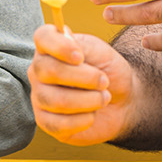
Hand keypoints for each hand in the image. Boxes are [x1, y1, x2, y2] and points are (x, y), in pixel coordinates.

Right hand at [28, 25, 133, 145]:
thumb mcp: (101, 52)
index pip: (42, 37)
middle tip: (104, 81)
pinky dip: (82, 120)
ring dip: (88, 100)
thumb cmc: (107, 71)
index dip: (59, 46)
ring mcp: (40, 96)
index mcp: (51, 46)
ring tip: (103, 98)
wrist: (122, 100)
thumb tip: (70, 49)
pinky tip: (92, 115)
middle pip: (48, 70)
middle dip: (84, 78)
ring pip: (54, 100)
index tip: (80, 56)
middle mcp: (39, 70)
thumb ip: (83, 46)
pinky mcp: (46, 121)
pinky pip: (58, 124)